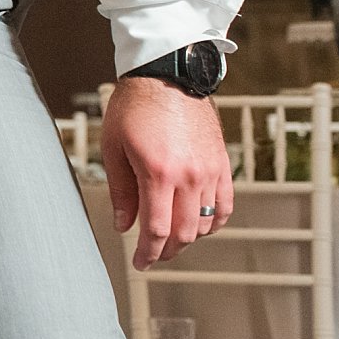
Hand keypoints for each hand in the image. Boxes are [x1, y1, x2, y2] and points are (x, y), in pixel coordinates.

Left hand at [102, 76, 233, 269]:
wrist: (168, 75)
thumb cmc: (134, 106)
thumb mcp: (113, 148)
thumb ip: (121, 191)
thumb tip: (124, 225)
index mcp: (158, 173)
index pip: (157, 230)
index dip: (148, 253)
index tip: (139, 263)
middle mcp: (189, 176)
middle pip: (184, 233)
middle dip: (166, 251)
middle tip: (151, 255)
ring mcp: (210, 171)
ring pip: (205, 224)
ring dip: (188, 238)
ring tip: (169, 239)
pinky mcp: (222, 164)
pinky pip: (224, 205)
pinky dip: (213, 223)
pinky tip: (199, 226)